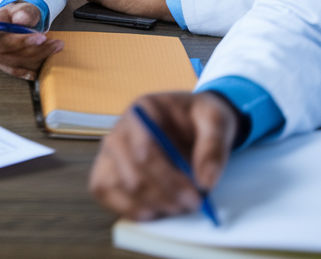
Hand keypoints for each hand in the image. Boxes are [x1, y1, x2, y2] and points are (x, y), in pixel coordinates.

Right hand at [0, 2, 63, 80]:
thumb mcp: (23, 8)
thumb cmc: (18, 15)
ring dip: (35, 57)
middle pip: (3, 48)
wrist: (14, 23)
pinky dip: (29, 70)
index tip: (41, 37)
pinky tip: (43, 65)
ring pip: (10, 61)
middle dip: (31, 48)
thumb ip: (24, 12)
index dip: (16, 35)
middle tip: (53, 43)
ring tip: (55, 48)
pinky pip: (14, 71)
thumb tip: (22, 20)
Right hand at [89, 92, 237, 220]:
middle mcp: (119, 131)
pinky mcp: (105, 170)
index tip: (196, 196)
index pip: (146, 150)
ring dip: (149, 204)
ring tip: (177, 206)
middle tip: (192, 206)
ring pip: (115, 186)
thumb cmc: (198, 118)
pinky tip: (154, 209)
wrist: (189, 120)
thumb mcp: (216, 120)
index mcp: (143, 111)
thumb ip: (214, 147)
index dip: (170, 179)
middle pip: (131, 174)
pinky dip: (128, 208)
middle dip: (164, 196)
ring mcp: (109, 152)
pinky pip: (104, 193)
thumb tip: (205, 181)